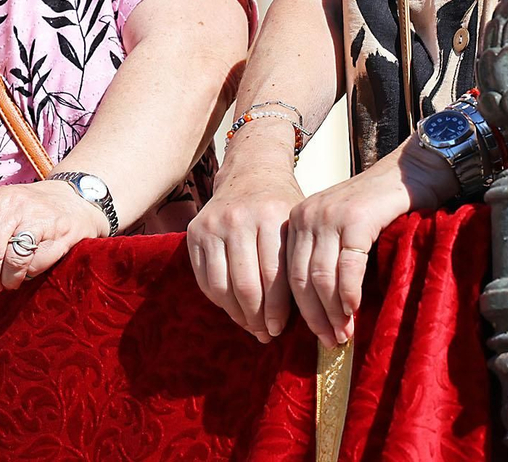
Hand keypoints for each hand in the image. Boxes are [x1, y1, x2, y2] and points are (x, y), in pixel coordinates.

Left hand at [0, 180, 108, 293]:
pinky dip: (27, 276)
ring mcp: (36, 218)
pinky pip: (34, 264)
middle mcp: (12, 205)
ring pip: (11, 260)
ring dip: (6, 280)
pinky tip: (26, 274)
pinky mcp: (58, 234)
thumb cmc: (29, 210)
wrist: (74, 199)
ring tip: (7, 284)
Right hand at [187, 150, 304, 343]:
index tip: (281, 331)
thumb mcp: (297, 225)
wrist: (251, 174)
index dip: (279, 311)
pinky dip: (218, 300)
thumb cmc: (281, 207)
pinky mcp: (194, 233)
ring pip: (222, 286)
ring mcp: (213, 225)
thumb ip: (299, 262)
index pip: (275, 277)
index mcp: (271, 217)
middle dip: (258, 318)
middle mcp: (238, 219)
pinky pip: (204, 278)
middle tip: (266, 334)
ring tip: (251, 326)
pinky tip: (232, 308)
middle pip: (247, 285)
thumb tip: (313, 315)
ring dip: (237, 313)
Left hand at [285, 140, 456, 346]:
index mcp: (296, 221)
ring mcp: (329, 217)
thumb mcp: (342, 232)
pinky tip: (355, 311)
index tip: (310, 335)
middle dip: (313, 316)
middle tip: (328, 342)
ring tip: (343, 335)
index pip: (286, 273)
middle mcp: (305, 216)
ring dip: (332, 311)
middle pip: (299, 278)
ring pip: (320, 276)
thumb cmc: (380, 210)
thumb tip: (322, 309)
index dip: (297, 309)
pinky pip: (347, 267)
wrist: (410, 174)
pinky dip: (349, 294)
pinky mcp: (356, 220)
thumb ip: (327, 258)